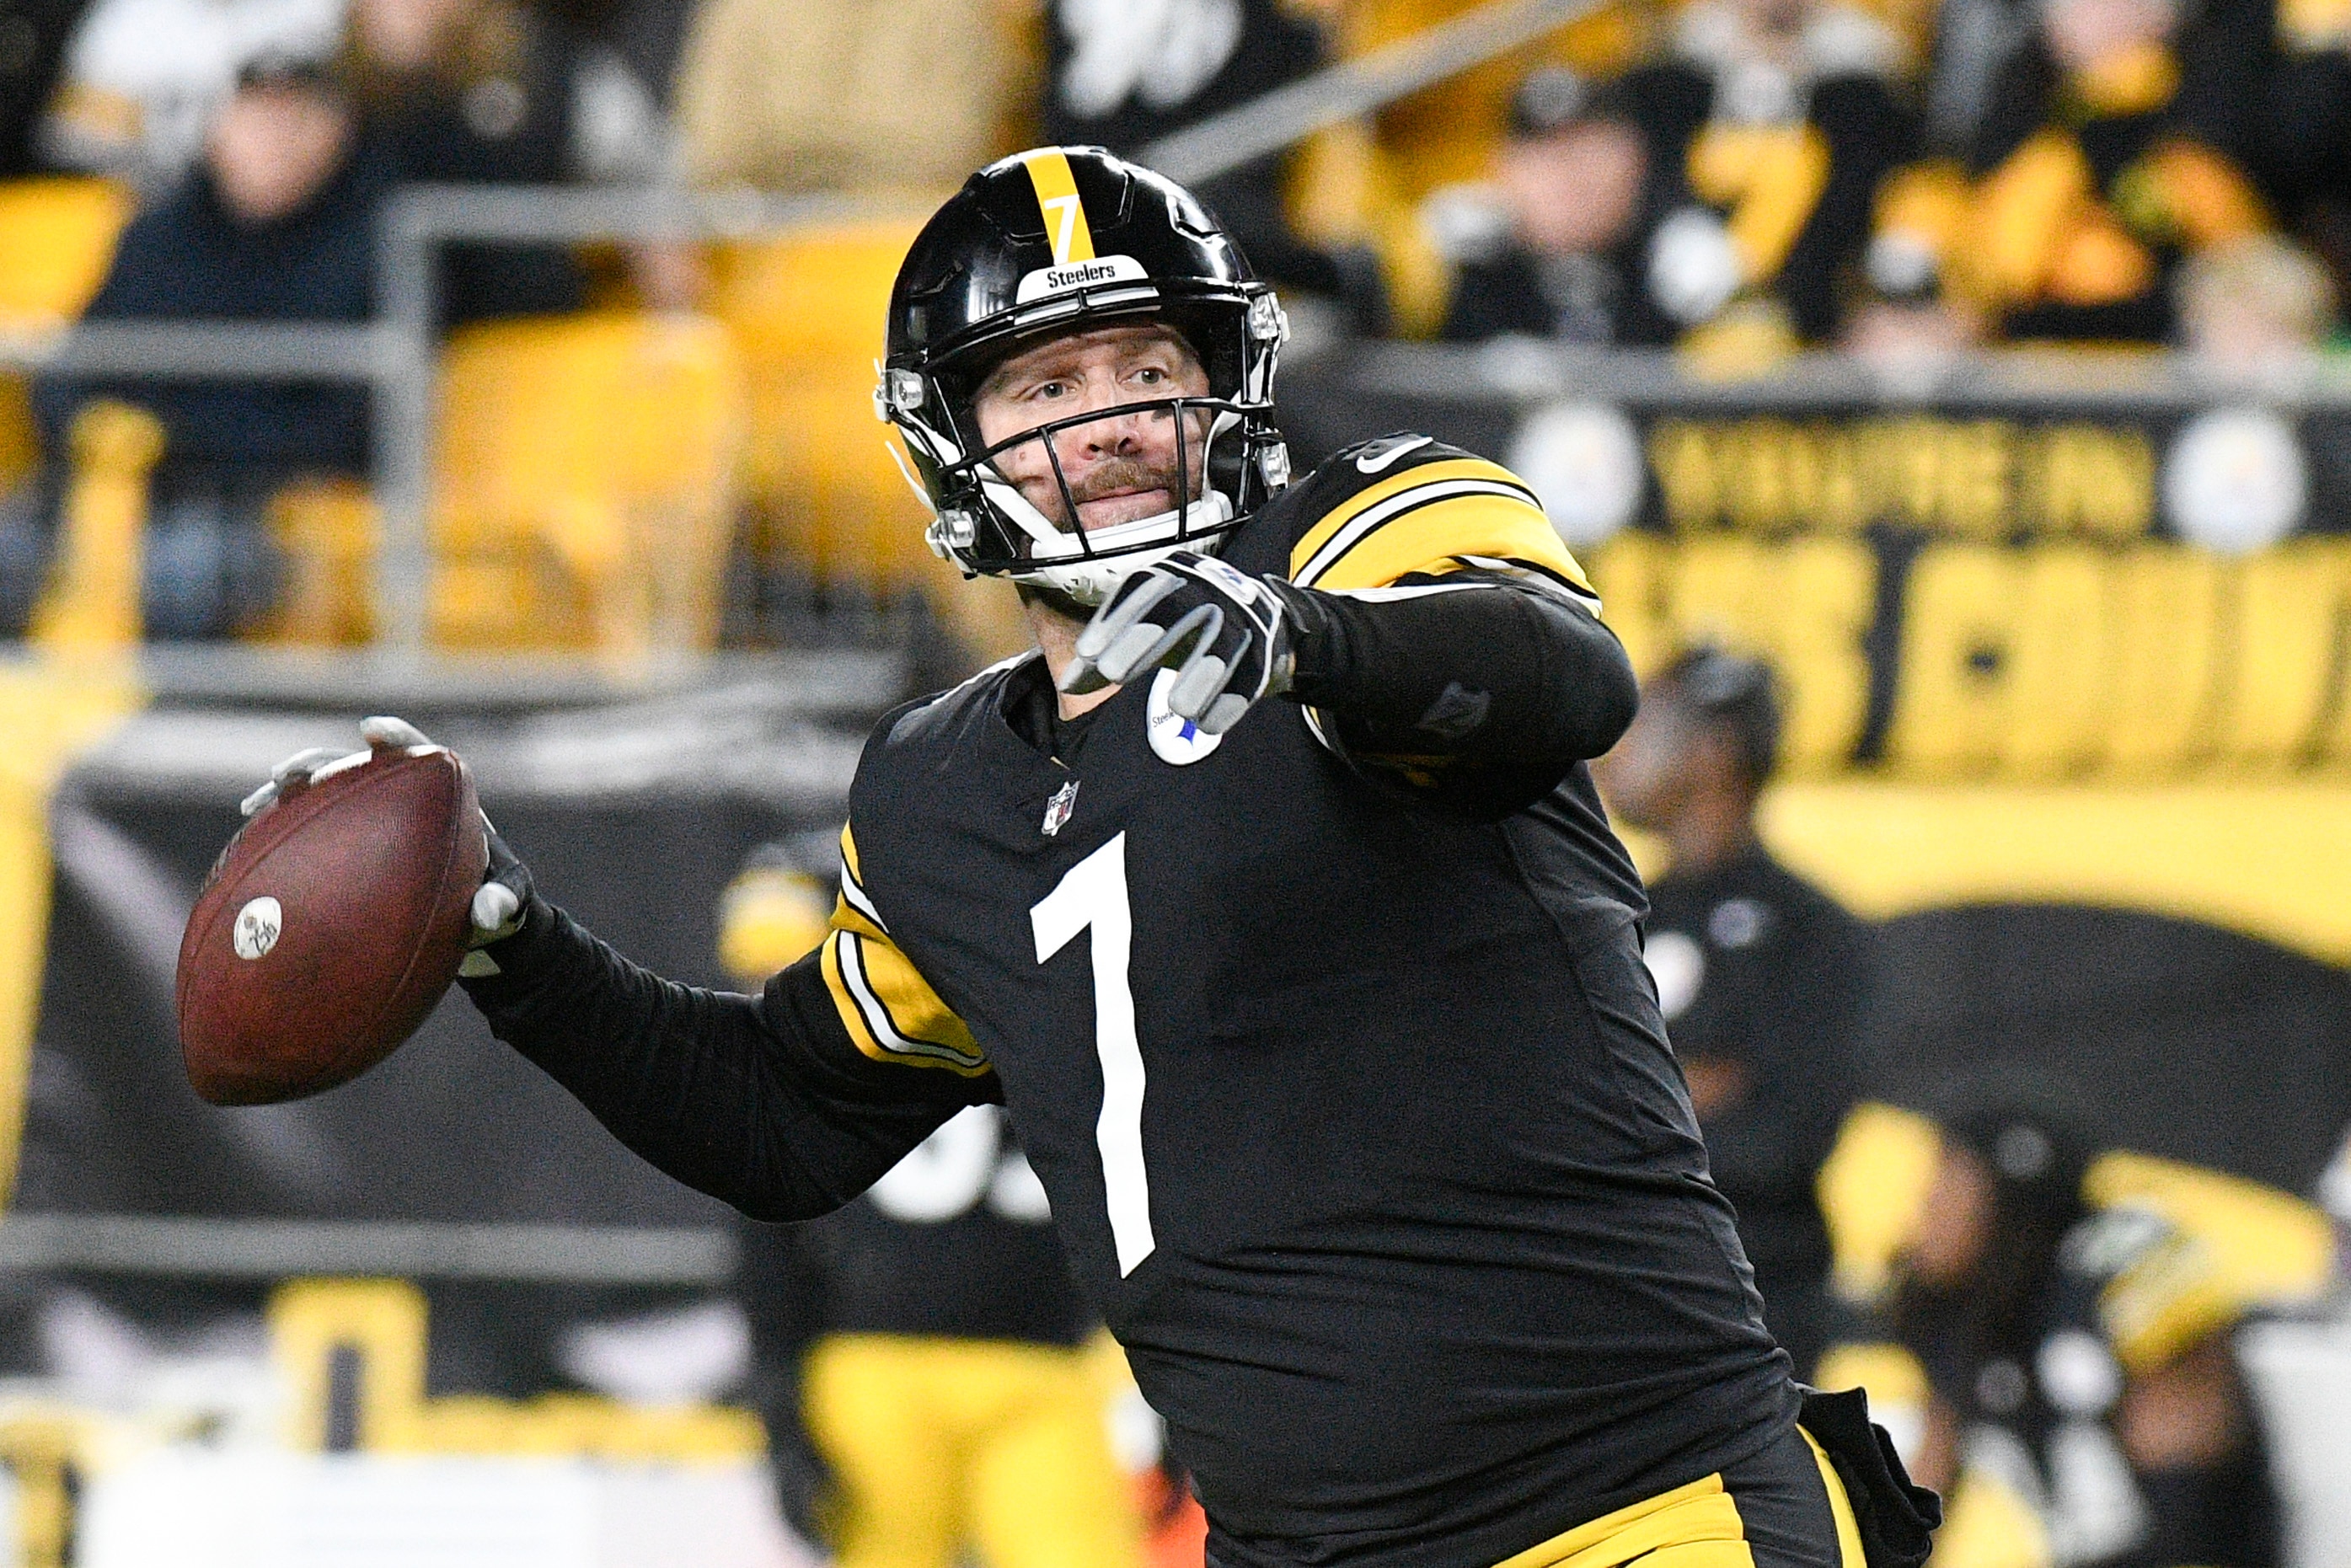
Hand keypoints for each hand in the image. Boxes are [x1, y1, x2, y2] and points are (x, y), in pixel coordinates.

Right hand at [241, 716, 531, 972]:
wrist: (470, 921)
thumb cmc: (495, 901)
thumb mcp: (509, 904)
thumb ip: (503, 903)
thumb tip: (491, 915)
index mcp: (444, 798)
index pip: (420, 755)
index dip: (397, 736)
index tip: (372, 731)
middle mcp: (402, 798)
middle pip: (359, 767)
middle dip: (324, 765)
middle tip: (291, 775)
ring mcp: (370, 815)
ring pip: (326, 789)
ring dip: (293, 787)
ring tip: (261, 801)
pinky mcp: (346, 839)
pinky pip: (309, 821)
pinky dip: (281, 820)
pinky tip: (252, 830)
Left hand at [1059, 551, 1298, 734]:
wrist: (1262, 623)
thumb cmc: (1187, 628)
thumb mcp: (1148, 629)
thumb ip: (1109, 654)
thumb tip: (1069, 686)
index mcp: (1173, 576)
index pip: (1139, 592)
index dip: (1112, 620)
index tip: (1087, 653)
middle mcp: (1208, 589)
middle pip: (1174, 610)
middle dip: (1143, 638)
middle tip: (1114, 672)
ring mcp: (1240, 617)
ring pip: (1221, 643)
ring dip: (1199, 676)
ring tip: (1179, 707)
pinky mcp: (1265, 649)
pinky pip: (1250, 675)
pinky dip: (1231, 700)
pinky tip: (1210, 724)